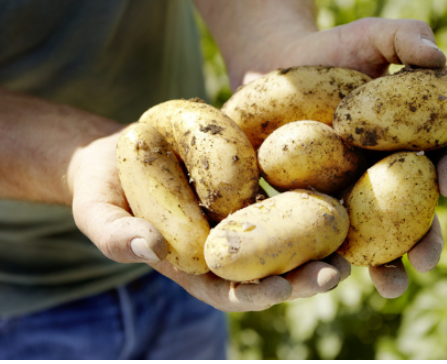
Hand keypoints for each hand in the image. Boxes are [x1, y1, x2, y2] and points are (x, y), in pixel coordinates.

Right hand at [68, 127, 350, 311]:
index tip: (280, 290)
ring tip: (349, 238)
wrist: (118, 151)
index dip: (257, 295)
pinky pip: (287, 188)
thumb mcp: (96, 213)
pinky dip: (312, 192)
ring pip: (289, 234)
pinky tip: (338, 184)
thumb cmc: (102, 189)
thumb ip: (114, 236)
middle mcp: (229, 245)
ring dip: (320, 240)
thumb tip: (150, 247)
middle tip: (333, 274)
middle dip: (303, 276)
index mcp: (196, 267)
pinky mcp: (255, 180)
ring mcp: (246, 214)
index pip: (231, 292)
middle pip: (272, 269)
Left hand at [233, 18, 446, 298]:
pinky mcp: (315, 205)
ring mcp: (352, 193)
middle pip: (413, 214)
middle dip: (424, 240)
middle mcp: (387, 174)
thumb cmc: (331, 50)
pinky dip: (329, 256)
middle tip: (426, 262)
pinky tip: (328, 272)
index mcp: (412, 141)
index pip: (440, 160)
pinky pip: (324, 234)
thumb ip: (406, 36)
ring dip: (385, 265)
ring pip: (374, 237)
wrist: (277, 67)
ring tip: (388, 286)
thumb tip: (439, 55)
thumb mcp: (370, 35)